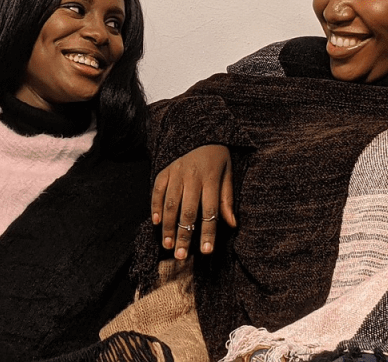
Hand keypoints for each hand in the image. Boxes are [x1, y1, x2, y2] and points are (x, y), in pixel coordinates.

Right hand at [150, 144, 235, 259]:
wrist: (198, 130)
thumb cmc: (216, 156)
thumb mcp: (228, 173)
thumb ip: (227, 198)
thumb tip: (232, 224)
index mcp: (210, 178)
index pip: (210, 211)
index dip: (208, 232)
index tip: (206, 252)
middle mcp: (192, 177)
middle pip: (187, 211)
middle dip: (184, 235)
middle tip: (181, 256)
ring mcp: (175, 173)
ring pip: (170, 204)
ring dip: (167, 226)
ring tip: (168, 245)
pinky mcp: (164, 170)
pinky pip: (157, 190)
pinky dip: (155, 206)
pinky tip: (155, 222)